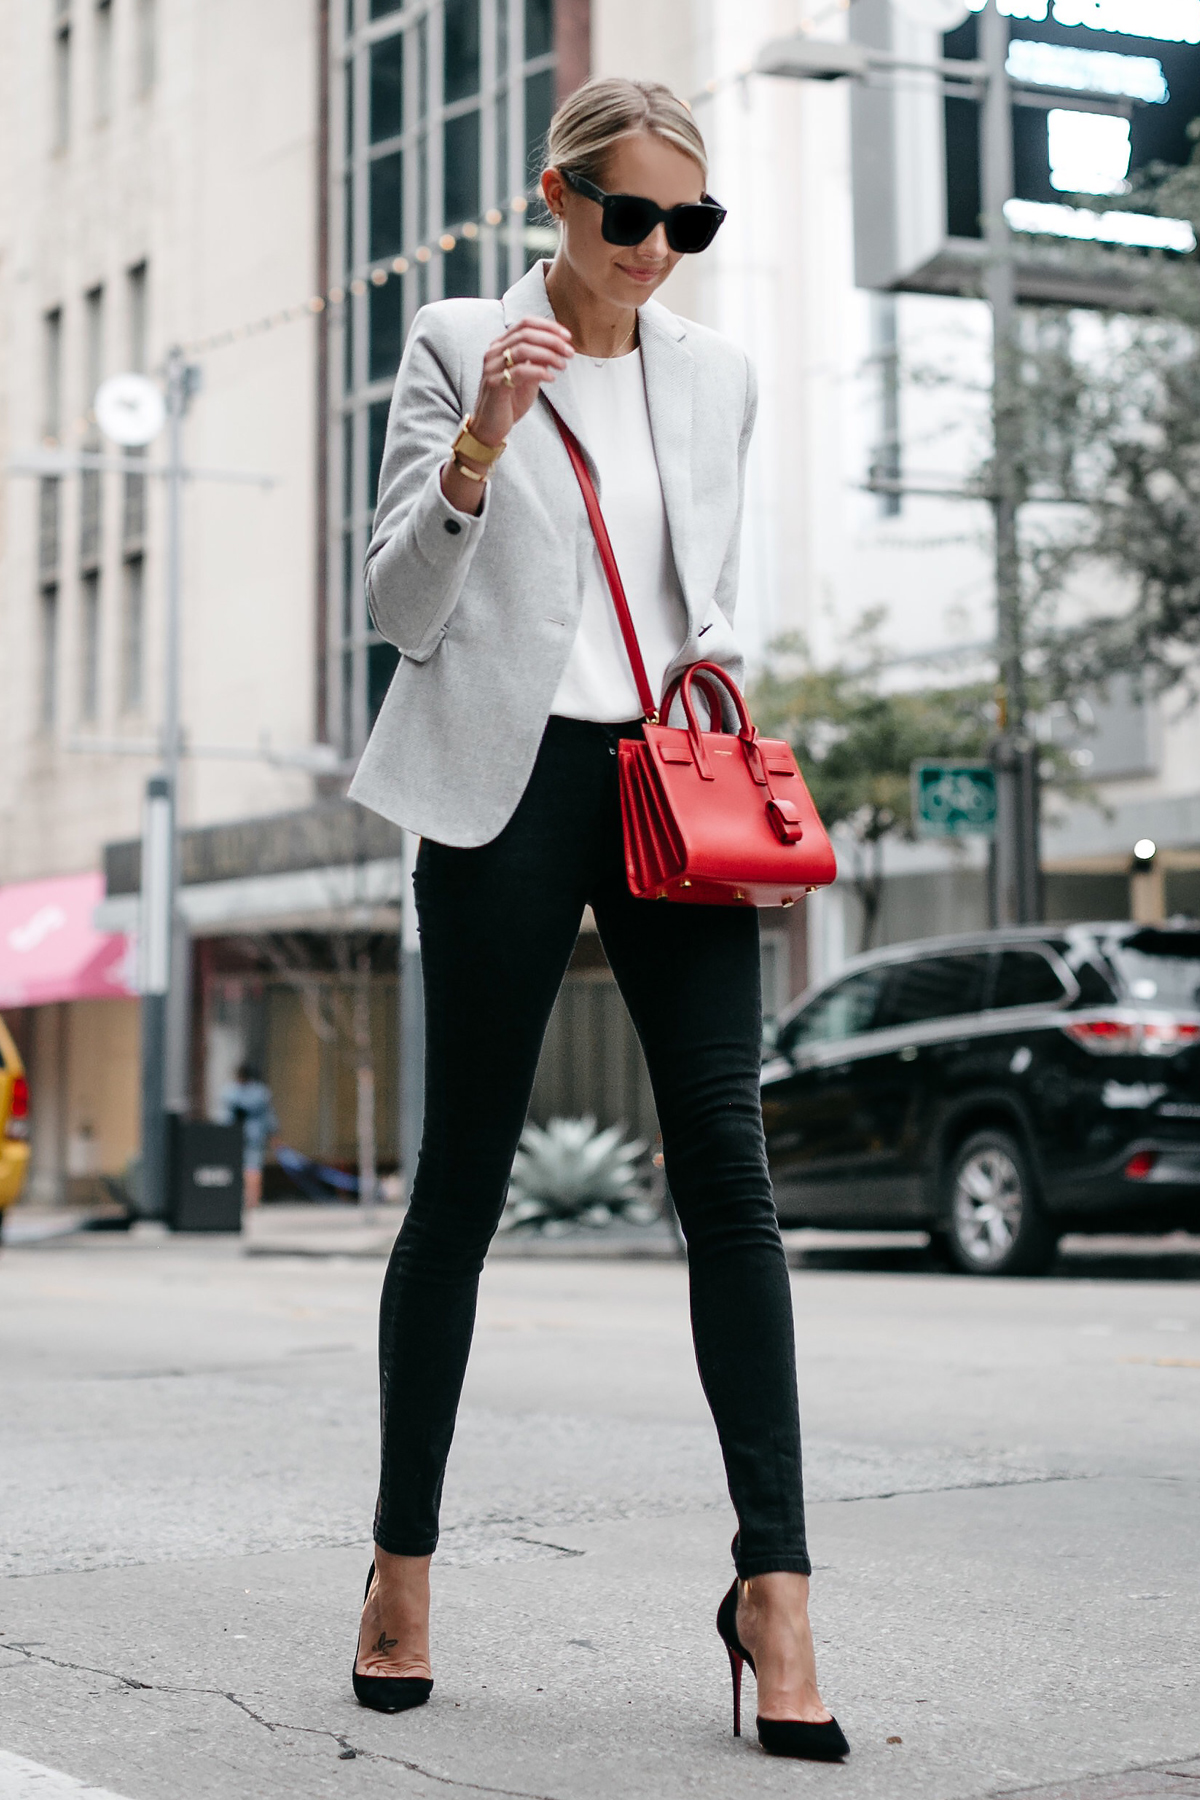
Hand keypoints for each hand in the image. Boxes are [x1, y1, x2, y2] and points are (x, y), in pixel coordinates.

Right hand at [468, 319, 573, 448]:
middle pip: (526, 334)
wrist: (491, 427)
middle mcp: (494, 352)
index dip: (548, 326)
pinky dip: (540, 372)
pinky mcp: (495, 384)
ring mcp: (492, 367)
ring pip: (523, 349)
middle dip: (552, 340)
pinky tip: (551, 379)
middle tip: (569, 351)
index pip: (525, 323)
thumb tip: (558, 348)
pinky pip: (520, 371)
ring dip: (548, 355)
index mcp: (501, 346)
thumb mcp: (529, 377)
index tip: (567, 336)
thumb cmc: (509, 402)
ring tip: (562, 365)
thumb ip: (539, 361)